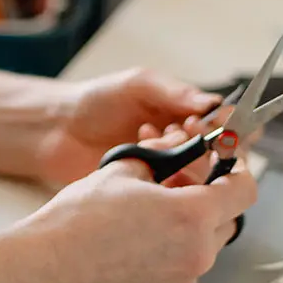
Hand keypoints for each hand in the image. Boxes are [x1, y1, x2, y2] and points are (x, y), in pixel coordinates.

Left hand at [0, 65, 221, 190]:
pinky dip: (165, 183)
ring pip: (200, 179)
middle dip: (204, 148)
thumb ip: (174, 92)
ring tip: (152, 144)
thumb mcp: (137, 85)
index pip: (226, 122)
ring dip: (182, 165)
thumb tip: (211, 103)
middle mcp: (184, 144)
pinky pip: (174, 197)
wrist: (57, 130)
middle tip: (178, 137)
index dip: (224, 126)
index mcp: (185, 112)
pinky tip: (142, 165)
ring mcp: (170, 171)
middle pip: (220, 156)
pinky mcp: (154, 195)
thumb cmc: (96, 101)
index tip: (205, 126)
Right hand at [0, 136, 257, 282]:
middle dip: (208, 204)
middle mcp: (197, 254)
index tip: (229, 167)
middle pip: (225, 222)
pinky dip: (167, 263)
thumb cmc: (79, 217)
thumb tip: (183, 148)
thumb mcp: (124, 168)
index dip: (239, 173)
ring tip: (143, 225)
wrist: (47, 266)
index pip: (243, 191)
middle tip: (176, 193)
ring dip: (185, 234)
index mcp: (191, 214)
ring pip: (201, 251)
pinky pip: (181, 277)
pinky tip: (133, 253)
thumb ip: (165, 158)